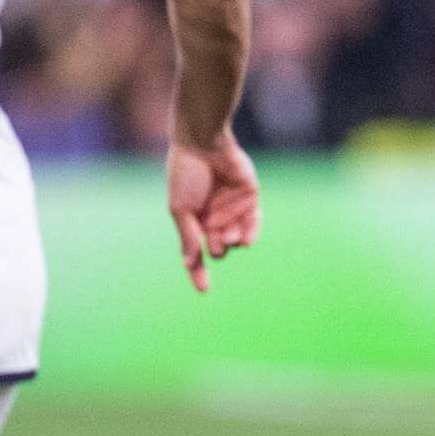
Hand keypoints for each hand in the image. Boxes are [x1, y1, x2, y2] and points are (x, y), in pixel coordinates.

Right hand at [168, 133, 261, 291]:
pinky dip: (251, 233)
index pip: (197, 254)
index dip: (199, 273)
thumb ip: (188, 237)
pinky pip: (254, 223)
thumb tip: (189, 265)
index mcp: (194, 221)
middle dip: (217, 247)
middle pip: (219, 248)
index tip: (204, 291)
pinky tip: (246, 238)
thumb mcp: (181, 209)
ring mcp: (233, 208)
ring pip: (238, 240)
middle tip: (213, 235)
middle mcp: (214, 217)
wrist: (202, 144)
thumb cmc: (186, 174)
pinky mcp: (250, 198)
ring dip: (233, 241)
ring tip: (228, 234)